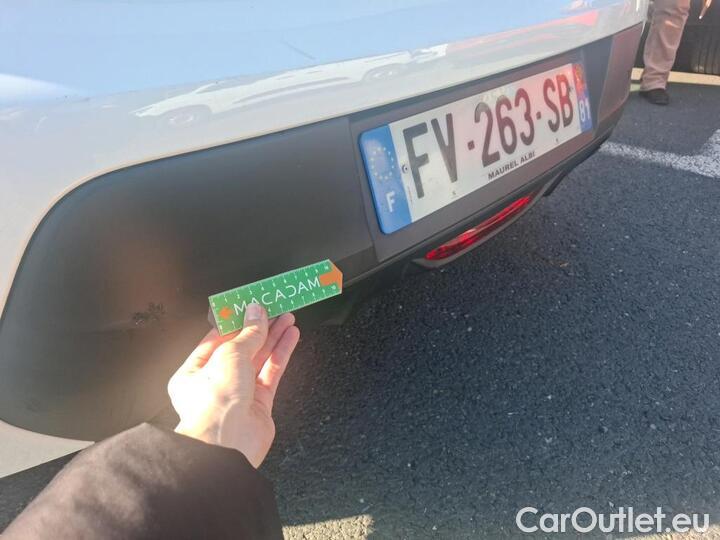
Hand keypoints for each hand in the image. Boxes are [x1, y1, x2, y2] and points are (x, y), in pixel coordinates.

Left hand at [168, 304, 299, 466]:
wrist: (227, 444)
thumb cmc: (213, 405)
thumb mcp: (229, 356)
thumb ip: (248, 334)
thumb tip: (256, 314)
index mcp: (194, 371)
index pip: (218, 338)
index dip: (236, 321)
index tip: (251, 305)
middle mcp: (216, 383)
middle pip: (241, 347)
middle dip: (259, 327)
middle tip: (274, 308)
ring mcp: (239, 393)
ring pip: (259, 358)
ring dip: (274, 337)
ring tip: (288, 318)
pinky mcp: (259, 404)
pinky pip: (272, 372)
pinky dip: (282, 353)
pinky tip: (290, 337)